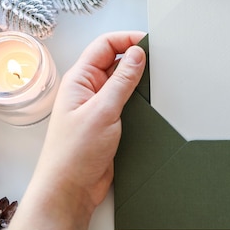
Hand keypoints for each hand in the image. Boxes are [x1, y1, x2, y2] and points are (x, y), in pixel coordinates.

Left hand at [8, 31, 145, 229]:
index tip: (149, 42)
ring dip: (139, 81)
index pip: (105, 45)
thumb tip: (137, 55)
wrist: (70, 190)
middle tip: (159, 61)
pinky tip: (151, 103)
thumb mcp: (102, 111)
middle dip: (136, 58)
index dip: (127, 39)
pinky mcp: (108, 123)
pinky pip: (127, 103)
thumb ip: (122, 81)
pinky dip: (139, 100)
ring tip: (158, 81)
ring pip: (123, 83)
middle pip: (115, 61)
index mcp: (80, 79)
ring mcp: (98, 106)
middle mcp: (88, 90)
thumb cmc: (74, 153)